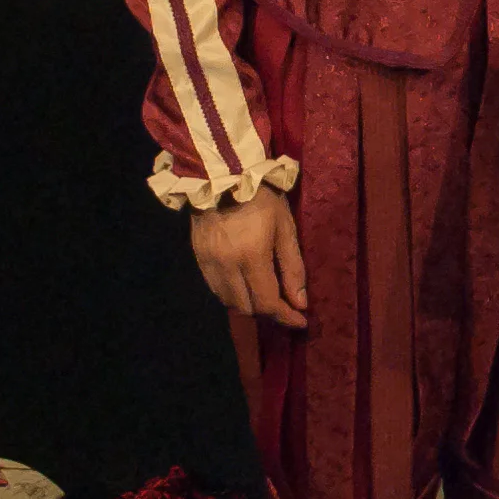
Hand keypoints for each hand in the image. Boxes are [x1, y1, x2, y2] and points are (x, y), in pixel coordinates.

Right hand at [191, 185, 307, 328]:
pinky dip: (232, 294)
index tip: (301, 322)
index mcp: (251, 257)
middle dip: (268, 312)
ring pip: (228, 302)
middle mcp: (226, 266)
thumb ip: (293, 267)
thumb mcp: (285, 227)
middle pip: (246, 307)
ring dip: (248, 305)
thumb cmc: (261, 198)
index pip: (267, 302)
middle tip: (285, 306)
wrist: (222, 176)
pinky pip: (215, 289)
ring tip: (266, 296)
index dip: (285, 317)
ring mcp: (208, 263)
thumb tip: (300, 302)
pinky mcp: (198, 258)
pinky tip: (244, 285)